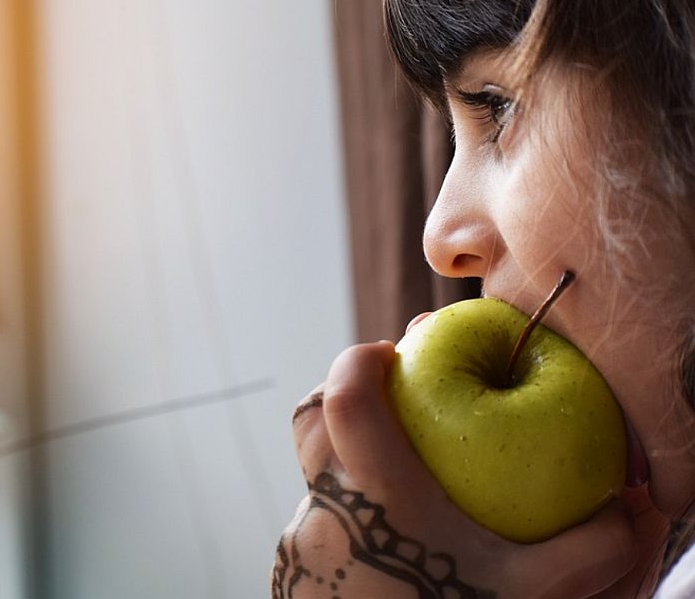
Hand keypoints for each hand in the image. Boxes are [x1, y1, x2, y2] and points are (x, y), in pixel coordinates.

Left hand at [272, 341, 638, 597]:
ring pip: (314, 476)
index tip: (387, 351)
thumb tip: (632, 505)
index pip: (343, 399)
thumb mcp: (535, 596)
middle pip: (312, 425)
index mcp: (374, 497)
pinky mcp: (294, 576)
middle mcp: (323, 513)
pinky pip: (314, 521)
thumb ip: (591, 547)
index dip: (357, 362)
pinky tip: (391, 537)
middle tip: (392, 399)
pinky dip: (347, 512)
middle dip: (347, 399)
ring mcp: (298, 547)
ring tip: (402, 476)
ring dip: (349, 462)